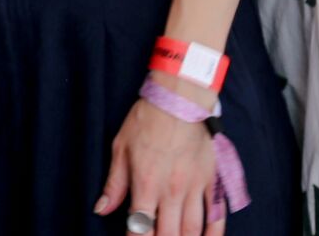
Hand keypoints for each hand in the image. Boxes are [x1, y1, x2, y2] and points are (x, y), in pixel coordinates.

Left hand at [94, 75, 224, 235]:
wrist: (179, 98)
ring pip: (192, 229)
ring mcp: (194, 186)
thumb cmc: (147, 119)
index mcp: (146, 184)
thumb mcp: (121, 147)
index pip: (140, 228)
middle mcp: (171, 190)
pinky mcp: (211, 178)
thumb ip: (115, 183)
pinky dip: (215, 232)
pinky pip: (217, 213)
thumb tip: (101, 209)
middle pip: (168, 234)